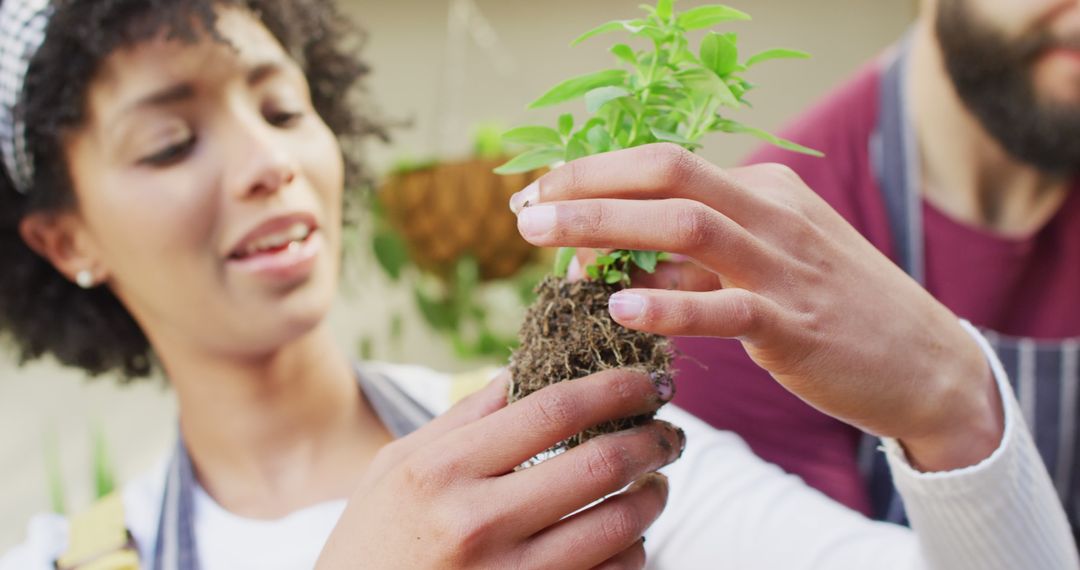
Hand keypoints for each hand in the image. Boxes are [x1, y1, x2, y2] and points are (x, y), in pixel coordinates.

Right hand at [316, 369, 681, 568]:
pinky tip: (629, 537)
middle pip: (598, 465)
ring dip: (652, 499)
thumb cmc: (374, 540)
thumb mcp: (397, 467)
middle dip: (652, 442)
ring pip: (616, 527)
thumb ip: (463, 418)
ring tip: (656, 484)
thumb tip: (527, 369)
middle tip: (671, 434)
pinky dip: (634, 552)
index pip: (553, 410)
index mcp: (441, 469)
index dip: (615, 388)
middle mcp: (475, 521)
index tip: (648, 381)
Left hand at [510, 143, 1001, 470]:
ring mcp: (785, 265)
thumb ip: (693, 262)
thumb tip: (612, 265)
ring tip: (549, 246)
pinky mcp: (794, 323)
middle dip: (588, 187)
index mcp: (762, 191)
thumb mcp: (760, 269)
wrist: (924, 363)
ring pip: (688, 225)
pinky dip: (670, 304)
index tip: (540, 196)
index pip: (665, 164)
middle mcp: (771, 213)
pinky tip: (621, 310)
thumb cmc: (830, 313)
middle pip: (669, 176)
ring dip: (609, 229)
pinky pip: (724, 307)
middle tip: (527, 212)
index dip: (595, 174)